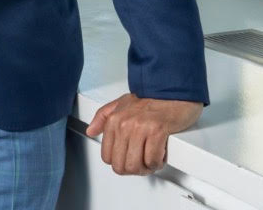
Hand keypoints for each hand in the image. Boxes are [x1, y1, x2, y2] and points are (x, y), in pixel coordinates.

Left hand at [84, 93, 202, 175]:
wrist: (171, 91)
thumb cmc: (149, 99)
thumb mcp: (120, 104)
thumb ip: (102, 118)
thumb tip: (91, 131)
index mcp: (114, 120)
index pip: (107, 156)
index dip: (120, 163)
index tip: (129, 159)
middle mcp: (124, 124)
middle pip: (121, 165)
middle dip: (133, 170)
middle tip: (142, 163)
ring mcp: (141, 127)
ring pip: (136, 166)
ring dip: (146, 168)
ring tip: (151, 159)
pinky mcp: (157, 131)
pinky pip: (153, 160)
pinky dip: (157, 162)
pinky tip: (160, 154)